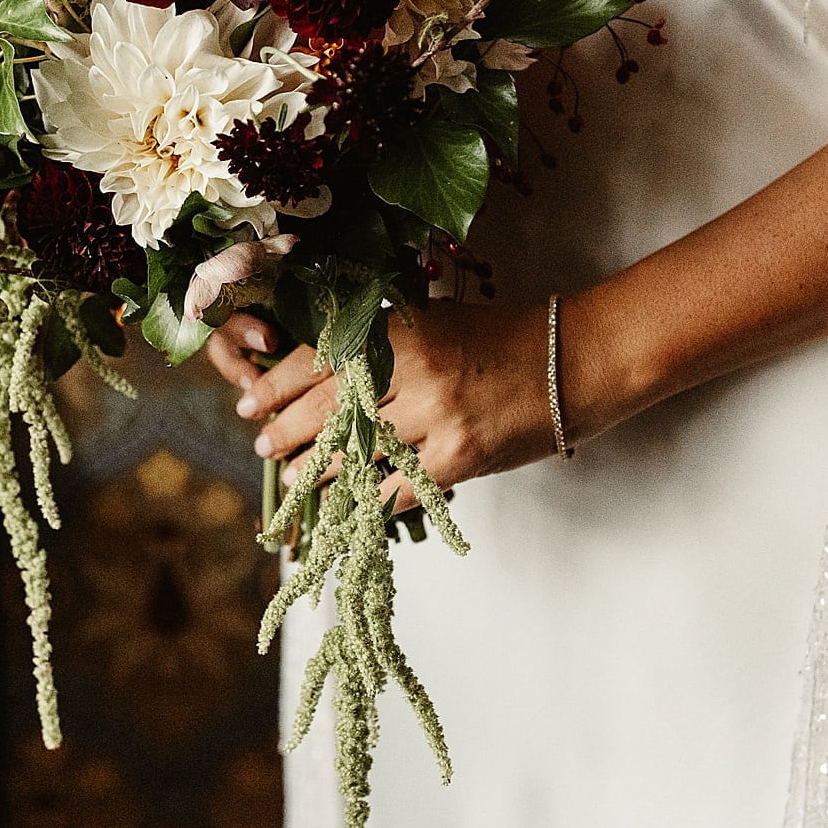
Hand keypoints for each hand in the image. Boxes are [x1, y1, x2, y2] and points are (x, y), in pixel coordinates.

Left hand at [203, 302, 555, 493]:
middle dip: (288, 431)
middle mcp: (416, 374)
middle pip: (330, 410)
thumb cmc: (502, 336)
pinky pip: (398, 487)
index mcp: (404, 331)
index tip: (253, 402)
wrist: (574, 360)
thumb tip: (321, 366)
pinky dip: (366, 500)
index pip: (322, 361)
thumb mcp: (435, 319)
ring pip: (358, 453)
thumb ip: (382, 338)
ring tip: (293, 478)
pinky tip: (342, 508)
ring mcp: (438, 420)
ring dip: (319, 470)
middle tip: (263, 445)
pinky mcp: (460, 459)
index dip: (280, 385)